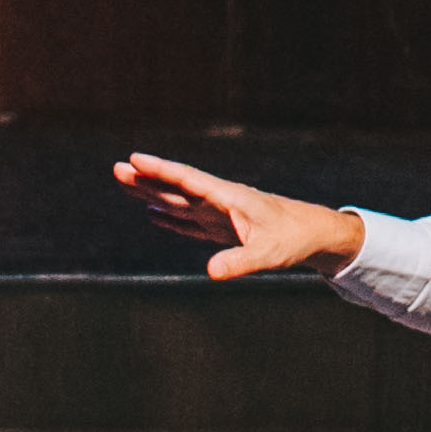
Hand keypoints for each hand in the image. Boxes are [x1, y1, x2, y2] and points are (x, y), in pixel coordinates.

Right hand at [113, 153, 366, 281]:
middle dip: (147, 178)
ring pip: (179, 201)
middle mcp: (219, 201)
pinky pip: (189, 221)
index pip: (188, 181)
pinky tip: (154, 215)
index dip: (161, 171)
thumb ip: (240, 262)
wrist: (313, 234)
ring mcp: (219, 214)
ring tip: (126, 184)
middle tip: (117, 169)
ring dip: (152, 194)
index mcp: (228, 198)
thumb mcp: (268, 254)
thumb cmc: (293, 240)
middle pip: (176, 187)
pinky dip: (170, 218)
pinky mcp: (222, 228)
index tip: (135, 159)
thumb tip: (210, 272)